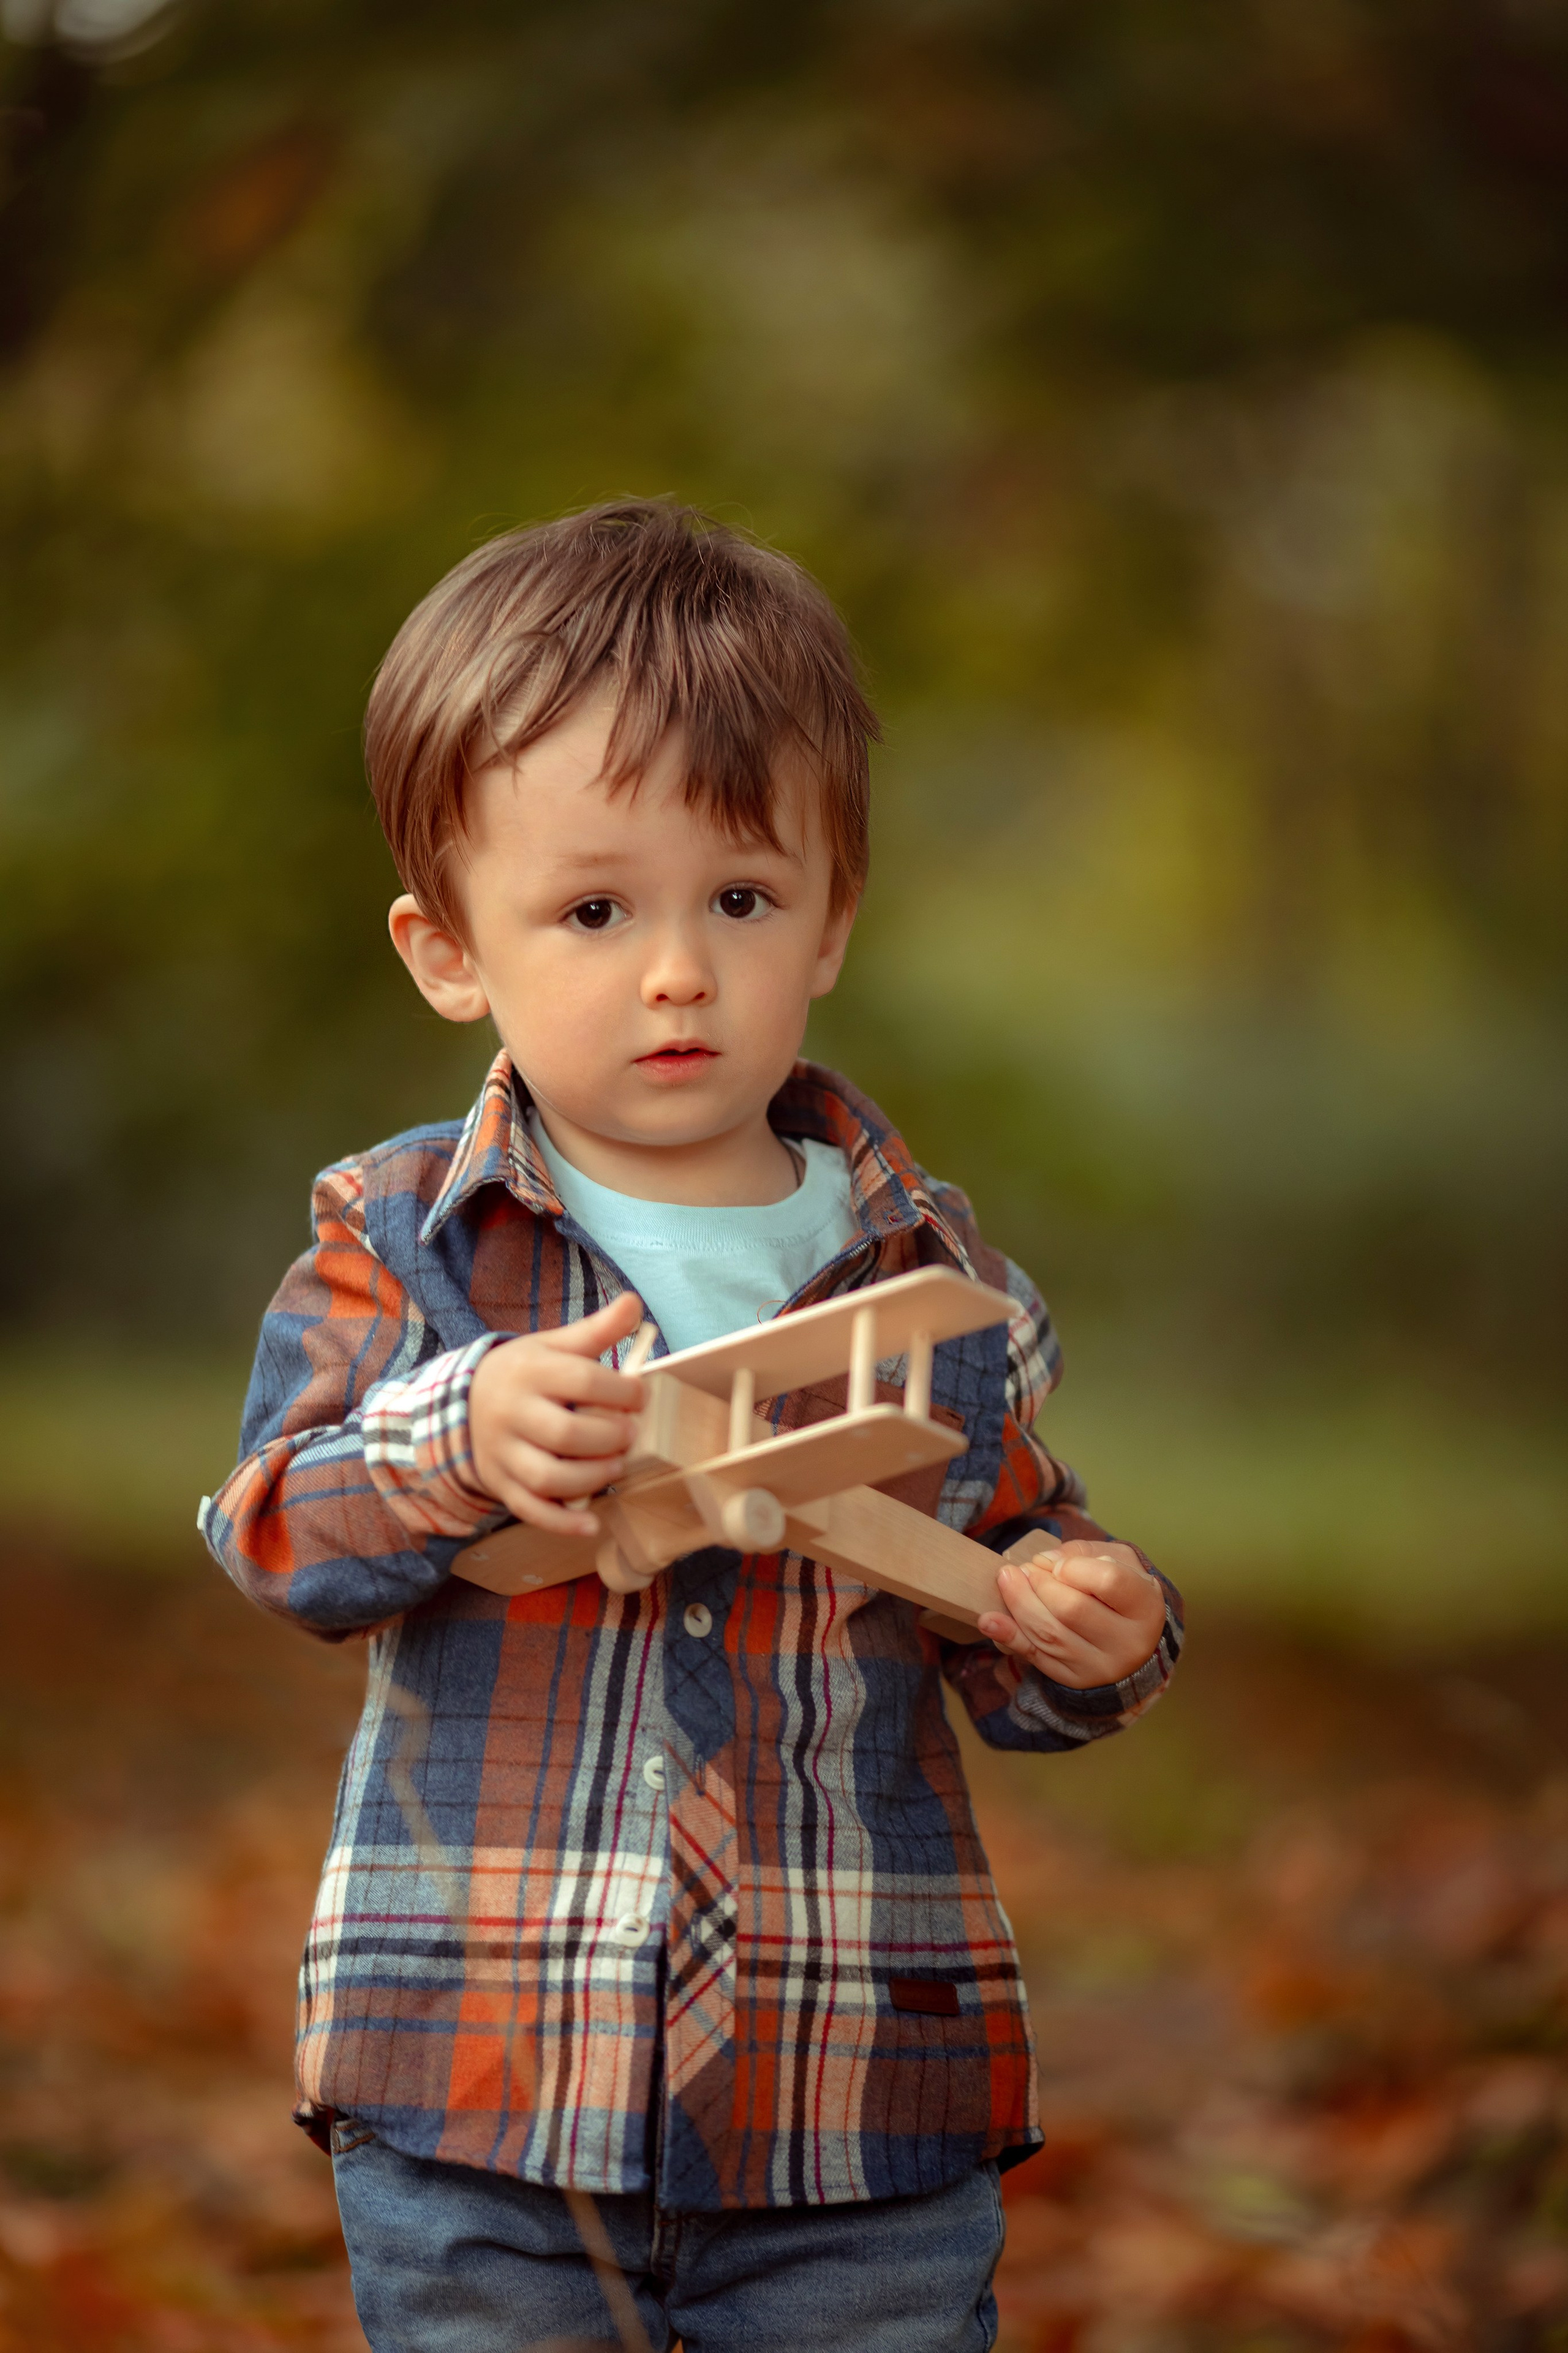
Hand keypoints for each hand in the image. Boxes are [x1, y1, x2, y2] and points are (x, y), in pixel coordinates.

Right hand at [468, 1294, 647, 1536]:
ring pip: (548, 1478)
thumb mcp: (554, 1344)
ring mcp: (502, 1453)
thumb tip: (635, 1302)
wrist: (464, 1402)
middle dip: (609, 1438)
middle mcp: (511, 1413)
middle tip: (631, 1433)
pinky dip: (562, 1523)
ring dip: (592, 1479)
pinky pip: (530, 1511)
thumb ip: (596, 1330)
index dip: (621, 1391)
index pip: (582, 1380)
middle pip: (566, 1434)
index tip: (640, 1395)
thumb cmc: (525, 1373)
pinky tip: (593, 1523)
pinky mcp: (501, 1484)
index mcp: (529, 1371)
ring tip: (616, 1466)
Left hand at [978, 1540, 1165, 1688]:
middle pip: (1071, 1609)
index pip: (1108, 1581)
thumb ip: (1084, 1553)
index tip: (1060, 1564)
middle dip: (1038, 1583)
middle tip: (1024, 1568)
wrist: (1133, 1642)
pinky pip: (1036, 1657)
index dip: (1074, 1566)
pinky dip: (1008, 1636)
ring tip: (1007, 1580)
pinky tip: (989, 1620)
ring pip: (1050, 1634)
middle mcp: (1128, 1643)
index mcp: (1145, 1607)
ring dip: (1019, 1603)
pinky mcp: (1074, 1679)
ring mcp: (1100, 1667)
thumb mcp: (1118, 1561)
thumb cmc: (1121, 1593)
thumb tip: (1045, 1561)